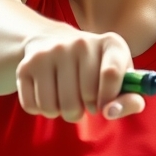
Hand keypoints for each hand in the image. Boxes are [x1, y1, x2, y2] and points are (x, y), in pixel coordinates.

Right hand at [16, 30, 144, 121]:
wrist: (54, 43)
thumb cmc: (96, 69)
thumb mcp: (121, 80)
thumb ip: (129, 99)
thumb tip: (112, 112)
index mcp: (110, 43)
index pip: (111, 74)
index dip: (110, 99)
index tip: (105, 106)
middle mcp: (79, 43)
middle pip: (85, 96)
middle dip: (87, 109)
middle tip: (86, 101)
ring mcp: (50, 53)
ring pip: (57, 106)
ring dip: (64, 113)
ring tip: (69, 100)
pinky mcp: (26, 66)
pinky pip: (34, 106)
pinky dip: (43, 110)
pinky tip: (51, 96)